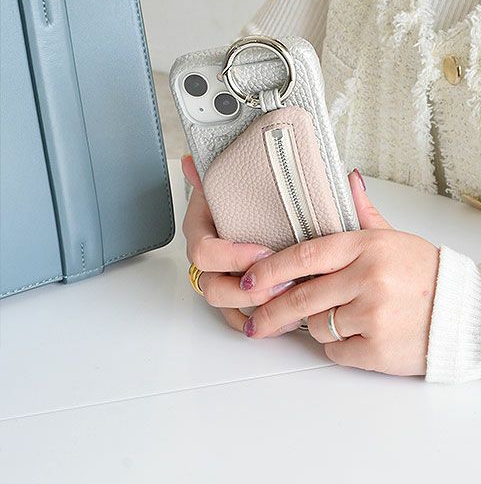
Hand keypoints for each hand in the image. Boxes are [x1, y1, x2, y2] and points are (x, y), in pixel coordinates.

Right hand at [181, 154, 302, 334]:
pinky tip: (283, 319)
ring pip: (225, 306)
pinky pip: (238, 317)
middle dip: (247, 290)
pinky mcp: (236, 293)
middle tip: (281, 283)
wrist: (258, 202)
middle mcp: (208, 258)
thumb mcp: (233, 178)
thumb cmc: (244, 191)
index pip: (203, 252)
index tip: (262, 251)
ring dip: (255, 308)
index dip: (232, 256)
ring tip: (287, 302)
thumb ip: (214, 170)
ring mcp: (220, 277)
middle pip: (212, 287)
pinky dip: (258, 321)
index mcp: (201, 230)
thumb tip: (191, 161)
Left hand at [237, 169, 439, 376]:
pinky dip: (340, 349)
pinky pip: (337, 352)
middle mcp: (368, 279)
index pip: (305, 255)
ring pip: (318, 327)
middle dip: (271, 312)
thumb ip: (363, 213)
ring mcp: (373, 316)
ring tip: (344, 320)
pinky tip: (360, 338)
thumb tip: (347, 179)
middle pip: (301, 297)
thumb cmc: (428, 276)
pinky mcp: (379, 350)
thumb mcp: (395, 238)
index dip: (270, 269)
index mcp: (367, 247)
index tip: (249, 280)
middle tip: (255, 321)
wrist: (467, 315)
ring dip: (319, 327)